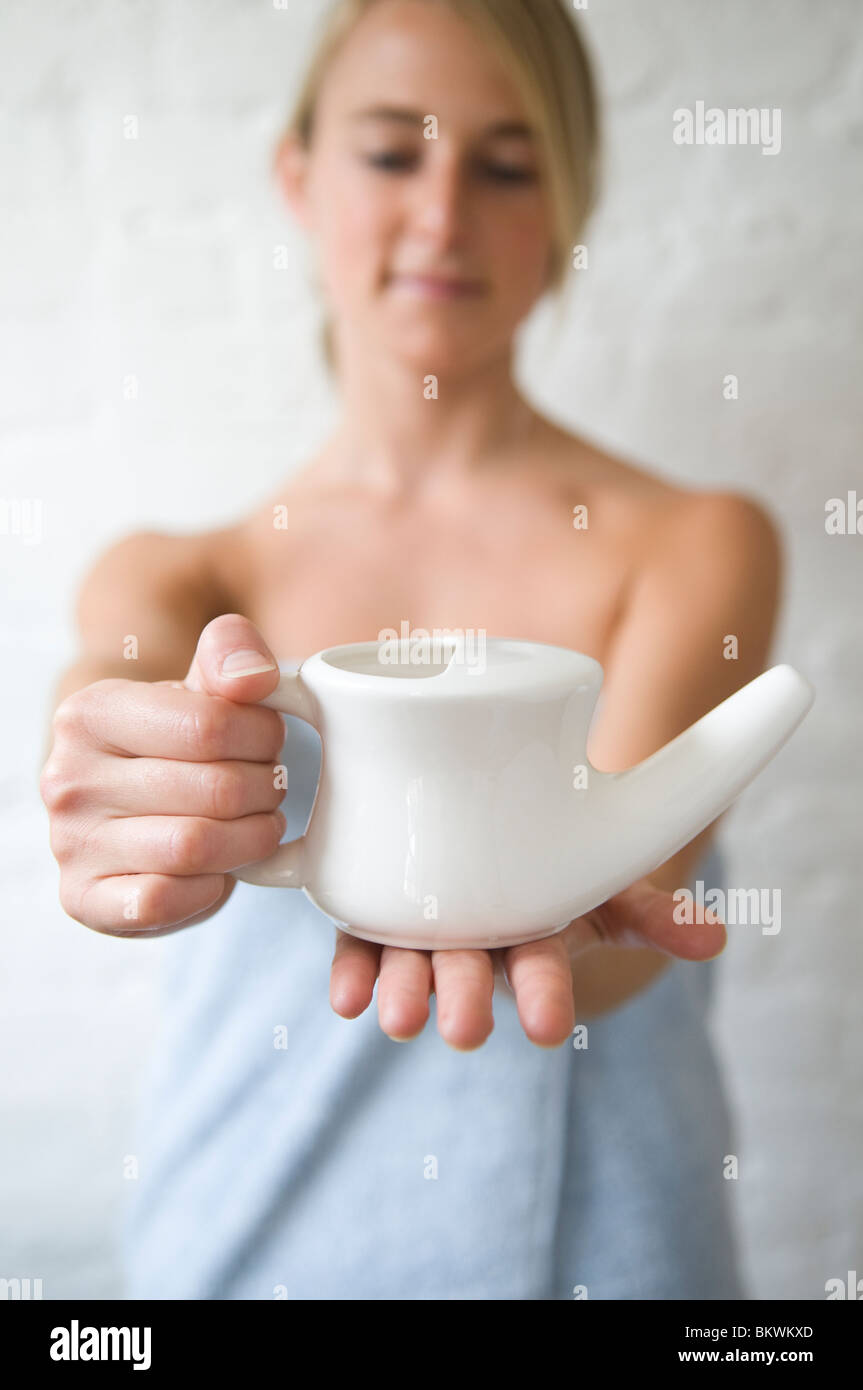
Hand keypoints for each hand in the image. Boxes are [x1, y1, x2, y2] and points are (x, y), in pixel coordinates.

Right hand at [41, 615, 287, 934]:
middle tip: (271, 788)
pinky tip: (219, 870)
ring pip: (194, 848)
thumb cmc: (173, 739)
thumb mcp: (201, 684)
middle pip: (213, 790)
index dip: (263, 736)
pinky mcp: (84, 899)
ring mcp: (70, 843)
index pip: (209, 726)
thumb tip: (254, 677)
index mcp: (90, 713)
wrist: (128, 800)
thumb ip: (232, 656)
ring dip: (250, 841)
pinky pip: (163, 901)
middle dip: (265, 790)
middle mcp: (67, 779)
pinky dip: (209, 889)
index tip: (271, 741)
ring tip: (259, 825)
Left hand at [329, 882, 726, 1049]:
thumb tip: (716, 941)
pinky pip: (360, 947)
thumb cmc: (554, 857)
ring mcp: (422, 930)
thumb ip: (654, 913)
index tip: (551, 1029)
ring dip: (406, 992)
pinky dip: (353, 975)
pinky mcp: (372, 914)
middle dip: (468, 1001)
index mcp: (531, 935)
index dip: (546, 996)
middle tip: (466, 1032)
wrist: (491, 821)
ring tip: (399, 1020)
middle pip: (470, 972)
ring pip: (412, 965)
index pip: (541, 970)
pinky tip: (347, 1001)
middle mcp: (476, 941)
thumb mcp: (604, 880)